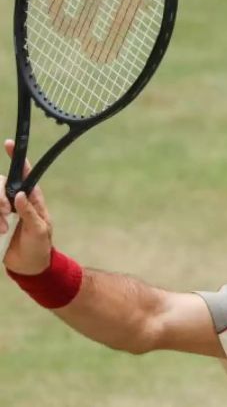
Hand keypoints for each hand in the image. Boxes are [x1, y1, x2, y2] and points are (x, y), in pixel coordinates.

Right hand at [1, 139, 52, 274]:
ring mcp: (2, 210)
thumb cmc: (40, 247)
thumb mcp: (39, 230)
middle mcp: (15, 201)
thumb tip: (19, 194)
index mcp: (32, 199)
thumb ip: (30, 212)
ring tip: (2, 229)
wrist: (29, 266)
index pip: (24, 175)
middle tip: (5, 213)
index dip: (16, 158)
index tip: (8, 144)